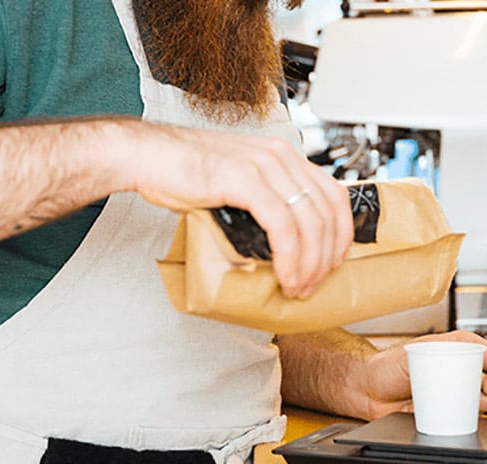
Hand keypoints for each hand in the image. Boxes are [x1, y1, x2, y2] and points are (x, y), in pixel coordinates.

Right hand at [130, 124, 353, 298]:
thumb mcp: (233, 179)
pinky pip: (282, 225)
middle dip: (326, 256)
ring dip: (310, 262)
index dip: (341, 233)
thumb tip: (274, 239)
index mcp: (280, 154)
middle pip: (326, 210)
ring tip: (297, 286)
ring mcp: (263, 166)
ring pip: (309, 221)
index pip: (332, 193)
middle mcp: (278, 155)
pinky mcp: (243, 180)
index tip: (333, 261)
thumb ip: (259, 198)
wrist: (146, 155)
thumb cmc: (180, 170)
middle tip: (313, 283)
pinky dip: (289, 255)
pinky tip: (283, 274)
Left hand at [355, 331, 486, 419]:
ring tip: (461, 405)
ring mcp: (459, 386)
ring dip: (484, 406)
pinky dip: (473, 417)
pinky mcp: (452, 405)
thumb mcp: (415, 356)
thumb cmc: (384, 367)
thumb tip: (462, 375)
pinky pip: (473, 414)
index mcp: (459, 346)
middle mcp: (463, 365)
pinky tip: (460, 416)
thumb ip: (439, 360)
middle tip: (478, 399)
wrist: (367, 390)